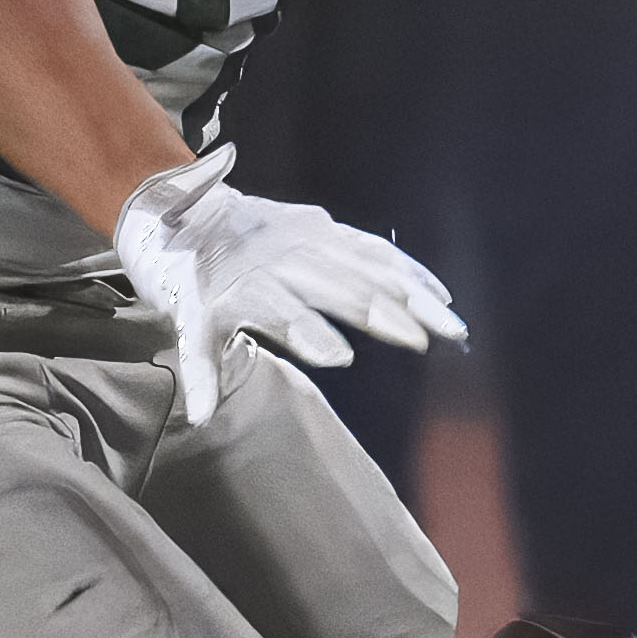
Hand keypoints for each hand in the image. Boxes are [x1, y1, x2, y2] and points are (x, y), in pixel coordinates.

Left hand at [116, 145, 461, 424]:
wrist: (196, 217)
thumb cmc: (195, 286)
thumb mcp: (188, 328)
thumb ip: (200, 372)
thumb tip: (201, 419)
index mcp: (250, 287)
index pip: (284, 312)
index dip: (311, 333)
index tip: (341, 357)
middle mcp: (288, 261)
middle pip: (341, 289)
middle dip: (381, 314)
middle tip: (419, 341)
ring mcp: (315, 242)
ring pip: (372, 269)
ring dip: (413, 297)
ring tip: (449, 327)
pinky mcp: (333, 230)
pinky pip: (380, 251)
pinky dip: (413, 272)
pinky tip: (442, 297)